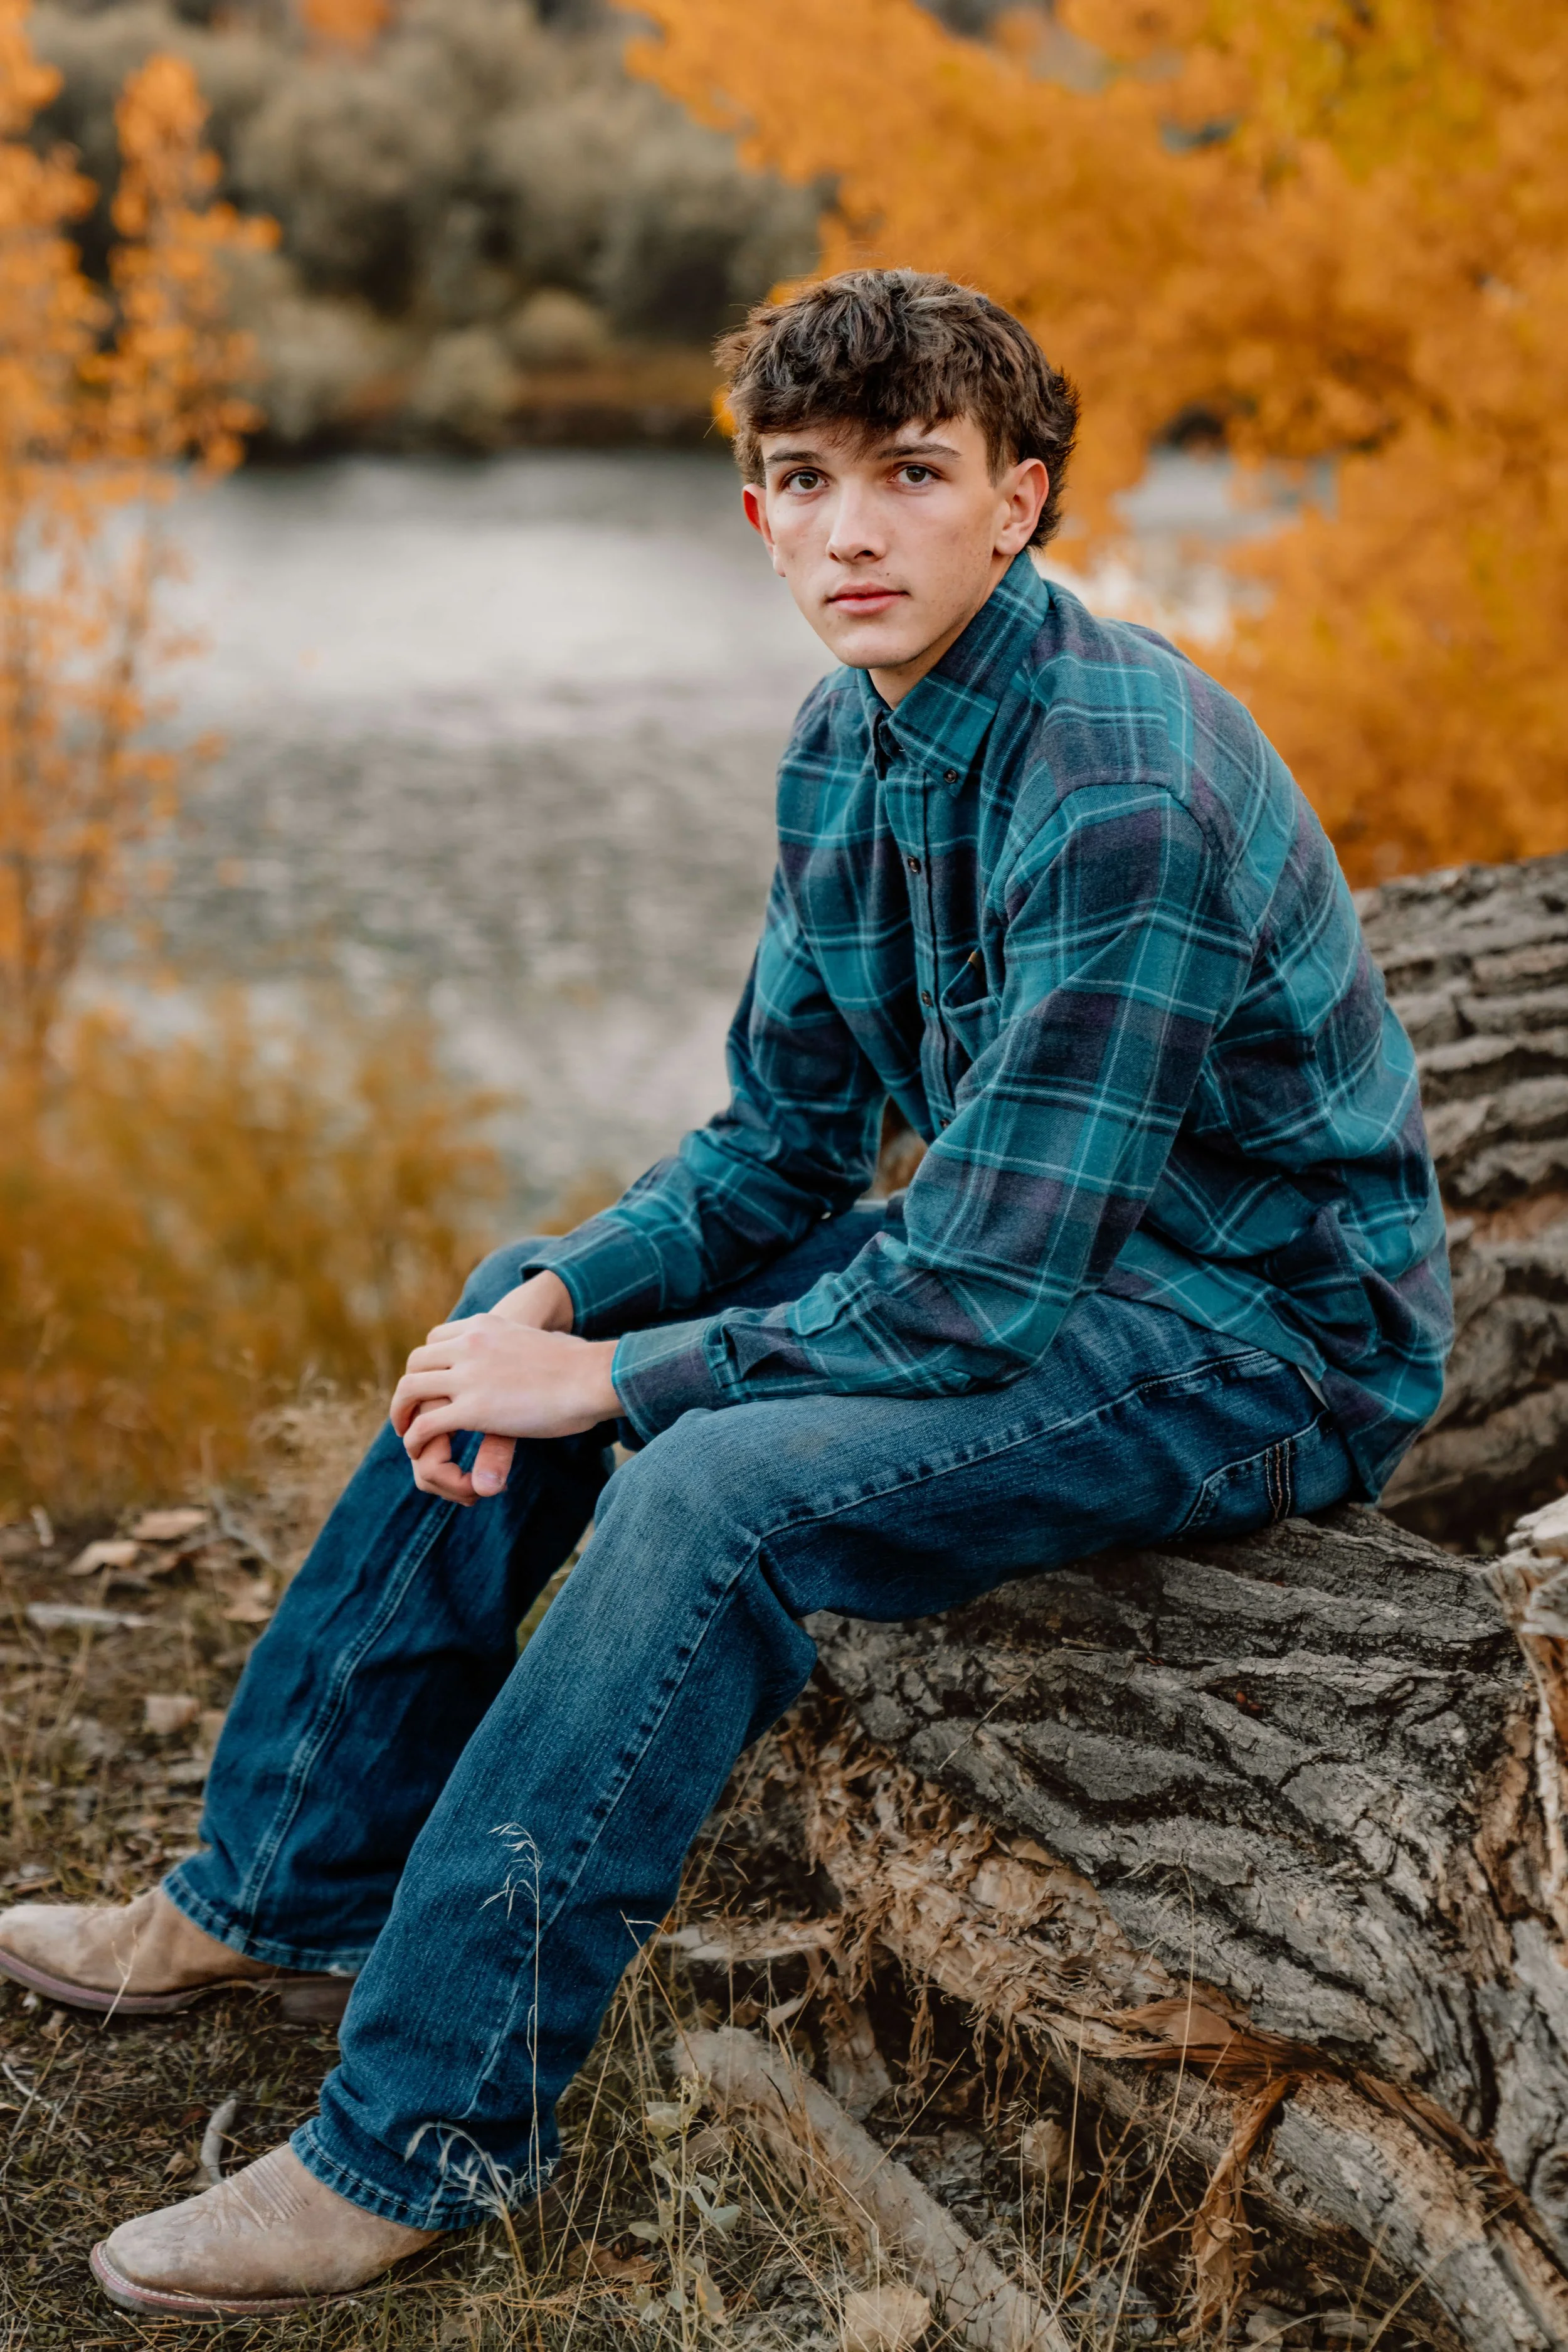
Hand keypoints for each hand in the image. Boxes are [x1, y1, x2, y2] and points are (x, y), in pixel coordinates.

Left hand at [390, 1314, 619, 1506]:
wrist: (592, 1378)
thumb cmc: (580, 1365)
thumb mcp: (540, 1339)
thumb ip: (524, 1346)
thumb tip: (549, 1350)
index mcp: (486, 1325)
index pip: (436, 1338)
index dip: (428, 1364)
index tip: (432, 1384)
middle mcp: (470, 1344)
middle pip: (416, 1362)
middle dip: (409, 1388)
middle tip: (410, 1410)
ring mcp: (468, 1376)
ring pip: (411, 1390)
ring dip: (402, 1413)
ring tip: (406, 1432)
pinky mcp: (472, 1410)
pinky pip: (426, 1424)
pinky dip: (414, 1438)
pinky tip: (418, 1449)